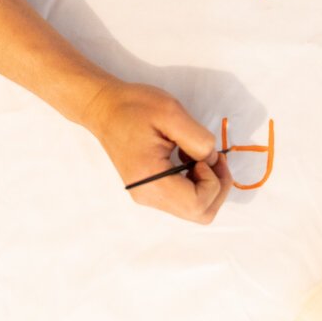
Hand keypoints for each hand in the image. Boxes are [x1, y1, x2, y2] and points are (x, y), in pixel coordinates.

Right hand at [79, 80, 231, 223]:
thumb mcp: (171, 113)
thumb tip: (212, 160)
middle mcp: (148, 196)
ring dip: (208, 184)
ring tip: (197, 154)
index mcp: (150, 180)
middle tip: (214, 158)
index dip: (213, 181)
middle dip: (217, 186)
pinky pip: (184, 199)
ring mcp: (148, 195)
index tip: (204, 155)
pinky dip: (196, 182)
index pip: (197, 203)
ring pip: (194, 209)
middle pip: (199, 213)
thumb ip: (198, 139)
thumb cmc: (134, 107)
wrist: (104, 108)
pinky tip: (188, 159)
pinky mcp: (150, 190)